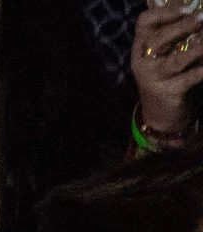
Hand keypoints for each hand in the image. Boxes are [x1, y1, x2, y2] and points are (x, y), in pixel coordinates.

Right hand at [135, 5, 202, 143]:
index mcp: (141, 46)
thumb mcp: (164, 54)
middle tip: (201, 18)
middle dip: (182, 27)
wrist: (160, 114)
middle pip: (158, 39)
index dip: (166, 11)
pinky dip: (201, 71)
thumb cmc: (167, 76)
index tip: (188, 6)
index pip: (145, 22)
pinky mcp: (168, 93)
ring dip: (196, 50)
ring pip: (175, 61)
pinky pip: (188, 79)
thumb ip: (173, 35)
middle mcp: (143, 61)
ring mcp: (153, 78)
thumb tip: (195, 13)